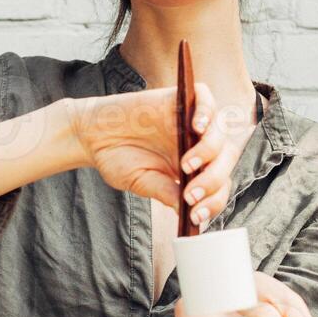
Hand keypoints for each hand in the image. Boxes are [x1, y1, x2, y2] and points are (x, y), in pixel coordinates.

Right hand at [65, 82, 242, 224]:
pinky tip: (196, 127)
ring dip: (208, 152)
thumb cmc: (118, 160)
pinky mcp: (180, 101)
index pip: (219, 184)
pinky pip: (205, 100)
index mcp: (194, 168)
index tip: (196, 216)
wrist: (92, 136)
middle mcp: (197, 144)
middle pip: (225, 160)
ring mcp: (190, 122)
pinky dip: (206, 112)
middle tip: (190, 195)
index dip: (213, 201)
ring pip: (219, 133)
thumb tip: (190, 213)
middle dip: (212, 181)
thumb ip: (167, 193)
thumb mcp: (143, 182)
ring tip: (186, 165)